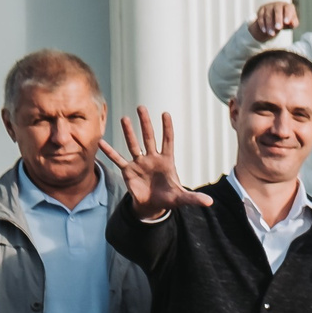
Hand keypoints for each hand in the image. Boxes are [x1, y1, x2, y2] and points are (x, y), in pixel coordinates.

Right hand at [97, 108, 214, 219]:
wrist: (152, 205)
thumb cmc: (168, 198)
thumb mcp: (182, 198)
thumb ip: (194, 198)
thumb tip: (210, 202)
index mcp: (167, 162)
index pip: (168, 141)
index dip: (167, 128)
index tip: (166, 113)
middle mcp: (152, 158)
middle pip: (149, 137)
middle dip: (146, 123)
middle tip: (142, 107)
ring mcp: (139, 163)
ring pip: (133, 144)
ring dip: (129, 132)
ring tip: (124, 118)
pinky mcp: (128, 171)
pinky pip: (118, 160)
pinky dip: (110, 152)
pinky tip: (101, 143)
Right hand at [249, 0, 298, 41]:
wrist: (275, 20)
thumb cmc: (286, 21)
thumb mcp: (291, 23)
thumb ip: (294, 23)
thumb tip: (291, 23)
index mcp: (287, 6)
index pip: (288, 8)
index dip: (287, 15)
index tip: (286, 22)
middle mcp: (278, 4)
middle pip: (277, 10)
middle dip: (278, 19)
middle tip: (278, 28)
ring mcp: (269, 6)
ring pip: (268, 15)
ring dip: (269, 25)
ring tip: (272, 34)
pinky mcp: (261, 10)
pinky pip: (261, 17)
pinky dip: (262, 24)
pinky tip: (265, 31)